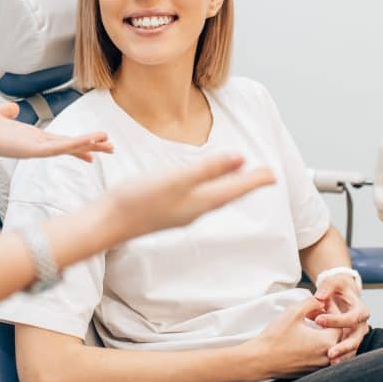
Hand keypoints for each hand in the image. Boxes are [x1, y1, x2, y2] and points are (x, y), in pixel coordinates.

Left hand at [0, 102, 113, 161]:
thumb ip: (6, 112)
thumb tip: (12, 108)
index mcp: (29, 137)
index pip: (59, 140)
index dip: (77, 142)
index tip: (94, 145)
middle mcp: (34, 145)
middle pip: (69, 146)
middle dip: (90, 147)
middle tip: (111, 149)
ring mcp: (34, 149)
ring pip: (67, 148)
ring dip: (88, 145)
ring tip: (108, 144)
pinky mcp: (31, 150)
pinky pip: (58, 148)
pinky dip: (75, 144)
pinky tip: (90, 142)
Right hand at [109, 154, 275, 239]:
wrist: (108, 223)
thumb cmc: (139, 199)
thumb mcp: (176, 179)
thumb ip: (208, 169)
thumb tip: (240, 158)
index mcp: (201, 201)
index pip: (236, 189)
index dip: (255, 180)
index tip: (274, 175)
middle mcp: (195, 210)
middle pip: (229, 195)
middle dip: (247, 184)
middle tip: (265, 177)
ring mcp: (181, 213)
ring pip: (215, 198)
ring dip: (230, 188)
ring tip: (240, 179)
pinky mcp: (167, 211)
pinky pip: (200, 199)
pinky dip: (210, 190)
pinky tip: (203, 187)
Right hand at [244, 297, 341, 378]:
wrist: (260, 360)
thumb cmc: (276, 336)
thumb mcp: (294, 312)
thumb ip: (311, 302)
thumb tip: (322, 300)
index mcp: (326, 342)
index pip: (339, 322)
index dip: (332, 309)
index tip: (322, 302)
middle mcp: (327, 357)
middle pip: (337, 335)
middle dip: (329, 321)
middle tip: (317, 311)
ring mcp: (320, 366)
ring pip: (331, 347)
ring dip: (325, 333)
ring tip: (313, 323)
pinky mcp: (311, 372)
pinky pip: (323, 356)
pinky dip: (320, 345)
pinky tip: (307, 336)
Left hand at [313, 275, 370, 364]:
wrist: (342, 294)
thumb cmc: (337, 288)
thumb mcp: (333, 282)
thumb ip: (327, 287)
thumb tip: (319, 296)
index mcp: (361, 310)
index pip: (351, 318)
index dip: (335, 320)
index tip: (317, 320)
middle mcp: (362, 325)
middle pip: (356, 338)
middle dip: (343, 346)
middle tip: (329, 353)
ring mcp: (357, 335)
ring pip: (353, 349)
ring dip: (343, 357)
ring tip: (330, 362)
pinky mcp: (350, 342)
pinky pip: (347, 353)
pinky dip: (340, 359)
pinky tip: (329, 365)